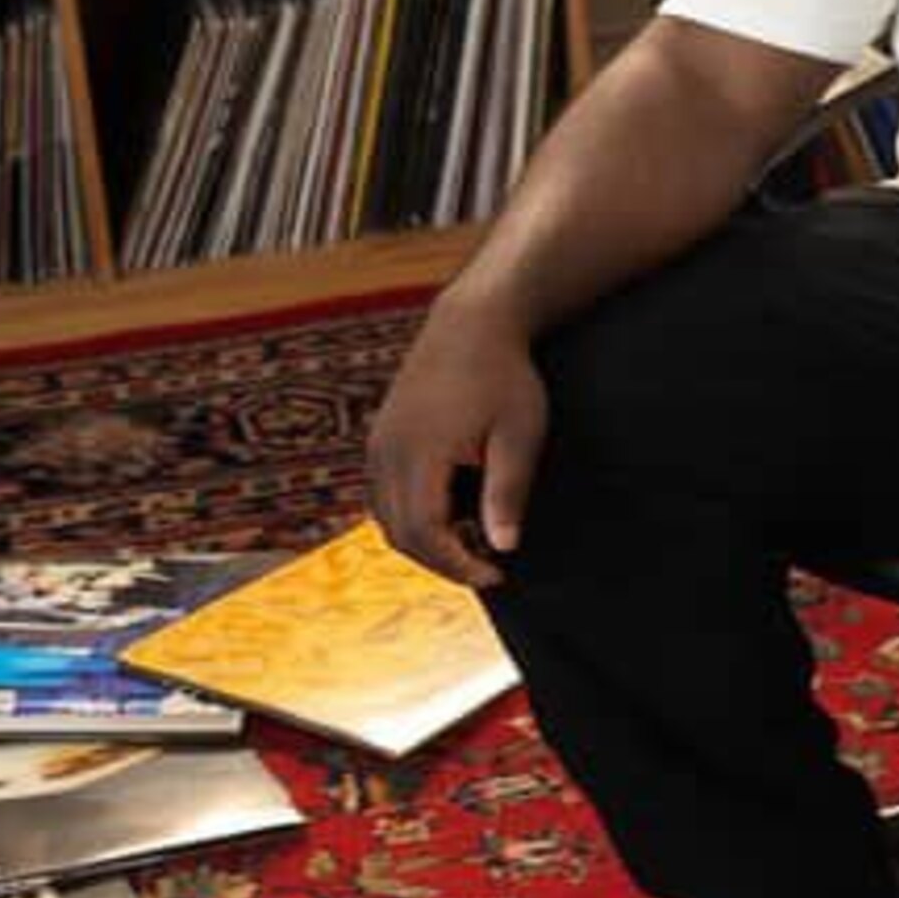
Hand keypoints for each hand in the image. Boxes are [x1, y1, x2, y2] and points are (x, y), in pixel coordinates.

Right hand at [364, 293, 547, 587]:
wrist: (472, 322)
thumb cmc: (503, 375)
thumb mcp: (520, 434)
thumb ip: (507, 492)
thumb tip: (503, 547)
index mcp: (419, 452)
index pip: (424, 533)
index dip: (457, 564)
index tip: (495, 575)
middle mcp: (387, 451)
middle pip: (398, 533)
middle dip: (440, 561)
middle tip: (485, 568)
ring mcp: (378, 443)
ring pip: (385, 517)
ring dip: (423, 541)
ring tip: (470, 544)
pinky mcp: (381, 436)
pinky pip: (383, 494)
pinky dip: (410, 515)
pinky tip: (450, 513)